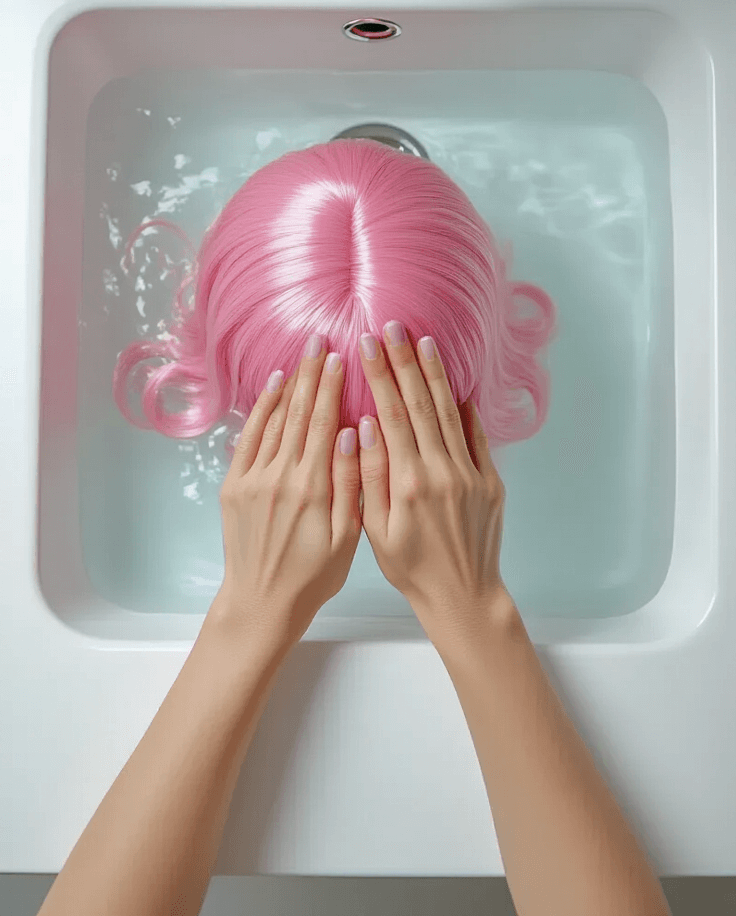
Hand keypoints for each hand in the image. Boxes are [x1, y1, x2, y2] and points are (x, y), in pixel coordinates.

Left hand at [215, 335, 361, 644]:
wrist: (261, 603)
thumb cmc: (313, 577)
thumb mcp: (347, 537)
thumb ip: (350, 484)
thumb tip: (350, 434)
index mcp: (311, 488)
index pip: (322, 423)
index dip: (330, 387)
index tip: (339, 356)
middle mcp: (279, 477)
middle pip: (297, 413)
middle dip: (310, 373)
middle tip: (319, 339)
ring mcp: (252, 479)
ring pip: (273, 420)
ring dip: (288, 385)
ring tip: (301, 355)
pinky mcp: (233, 486)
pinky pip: (248, 438)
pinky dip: (260, 410)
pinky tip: (271, 388)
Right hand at [356, 323, 507, 639]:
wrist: (464, 596)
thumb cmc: (412, 569)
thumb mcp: (376, 530)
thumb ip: (370, 476)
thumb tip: (365, 427)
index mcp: (408, 482)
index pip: (390, 415)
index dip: (378, 376)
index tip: (367, 345)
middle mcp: (440, 471)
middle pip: (419, 404)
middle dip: (404, 361)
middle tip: (394, 327)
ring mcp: (469, 474)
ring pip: (448, 413)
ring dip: (435, 375)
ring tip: (424, 342)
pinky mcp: (490, 481)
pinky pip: (476, 437)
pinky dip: (465, 409)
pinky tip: (456, 386)